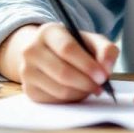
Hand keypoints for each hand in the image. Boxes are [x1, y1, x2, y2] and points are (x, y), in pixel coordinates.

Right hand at [2, 22, 119, 103]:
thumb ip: (105, 50)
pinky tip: (78, 91)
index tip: (103, 76)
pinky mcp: (28, 90)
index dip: (87, 65)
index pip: (67, 49)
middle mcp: (32, 50)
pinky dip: (71, 99)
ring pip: (59, 89)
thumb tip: (106, 69)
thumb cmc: (73, 45)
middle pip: (62, 72)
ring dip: (81, 92)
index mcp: (48, 32)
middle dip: (86, 82)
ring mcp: (27, 71)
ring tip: (91, 88)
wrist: (46, 52)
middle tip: (101, 86)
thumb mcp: (90, 40)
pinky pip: (54, 100)